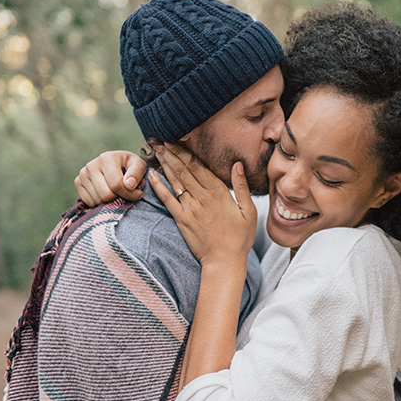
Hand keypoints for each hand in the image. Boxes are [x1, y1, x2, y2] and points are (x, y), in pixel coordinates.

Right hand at [75, 150, 147, 205]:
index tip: (138, 194)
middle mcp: (91, 165)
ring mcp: (82, 174)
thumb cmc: (129, 166)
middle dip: (119, 198)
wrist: (115, 163)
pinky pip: (89, 202)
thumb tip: (129, 185)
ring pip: (97, 201)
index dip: (130, 194)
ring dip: (109, 201)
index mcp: (106, 158)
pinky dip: (99, 203)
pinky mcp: (77, 182)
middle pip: (105, 195)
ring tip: (115, 192)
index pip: (116, 185)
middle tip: (125, 194)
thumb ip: (136, 173)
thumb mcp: (139, 165)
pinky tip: (105, 194)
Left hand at [149, 142, 255, 266]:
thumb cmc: (240, 237)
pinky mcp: (181, 219)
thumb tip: (237, 165)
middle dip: (171, 153)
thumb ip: (241, 186)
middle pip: (184, 170)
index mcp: (219, 192)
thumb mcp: (249, 210)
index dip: (186, 152)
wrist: (224, 261)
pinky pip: (167, 199)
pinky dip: (158, 186)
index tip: (176, 140)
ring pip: (175, 181)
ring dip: (164, 164)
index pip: (199, 166)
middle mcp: (202, 197)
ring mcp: (190, 208)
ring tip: (156, 150)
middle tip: (160, 139)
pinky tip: (151, 175)